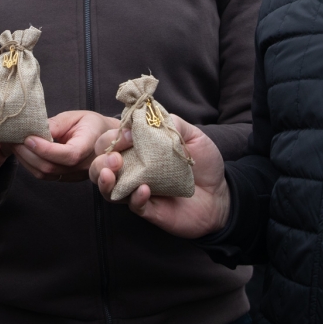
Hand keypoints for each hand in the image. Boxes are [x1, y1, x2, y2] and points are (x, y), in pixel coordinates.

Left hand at [15, 110, 119, 181]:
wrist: (106, 140)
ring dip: (25, 160)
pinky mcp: (65, 178)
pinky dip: (30, 164)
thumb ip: (57, 124)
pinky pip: (45, 175)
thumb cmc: (92, 125)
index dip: (45, 149)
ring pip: (44, 174)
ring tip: (14, 144)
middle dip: (28, 153)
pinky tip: (22, 152)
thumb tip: (36, 129)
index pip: (67, 155)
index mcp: (88, 148)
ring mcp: (74, 175)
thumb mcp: (77, 117)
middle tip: (12, 139)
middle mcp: (82, 167)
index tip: (28, 138)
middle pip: (51, 167)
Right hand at [89, 115, 230, 238]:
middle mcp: (133, 169)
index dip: (114, 135)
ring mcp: (138, 189)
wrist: (222, 194)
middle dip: (101, 158)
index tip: (128, 133)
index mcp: (138, 149)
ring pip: (107, 188)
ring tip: (112, 172)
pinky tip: (144, 190)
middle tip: (115, 158)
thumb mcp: (192, 136)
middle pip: (100, 164)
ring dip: (104, 179)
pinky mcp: (148, 209)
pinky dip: (134, 197)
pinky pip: (133, 205)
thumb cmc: (204, 164)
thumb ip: (172, 122)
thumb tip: (151, 115)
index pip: (113, 140)